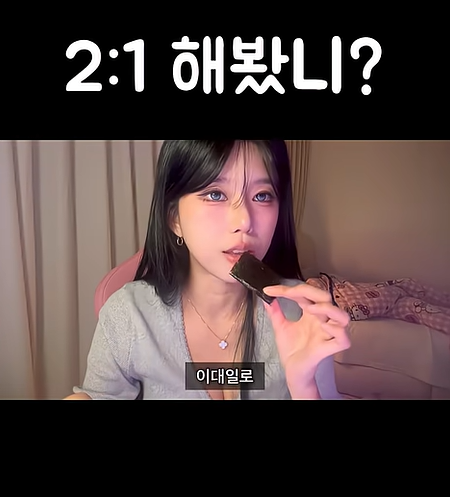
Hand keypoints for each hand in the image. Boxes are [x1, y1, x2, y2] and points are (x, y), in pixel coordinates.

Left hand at [263, 283, 350, 397]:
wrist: (292, 371)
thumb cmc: (292, 350)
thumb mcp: (280, 327)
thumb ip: (275, 312)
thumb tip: (266, 298)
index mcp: (311, 314)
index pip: (305, 293)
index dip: (287, 289)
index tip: (269, 290)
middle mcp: (321, 321)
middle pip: (326, 298)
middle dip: (310, 291)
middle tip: (290, 293)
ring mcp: (327, 335)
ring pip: (342, 317)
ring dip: (328, 308)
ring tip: (310, 309)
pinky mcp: (328, 349)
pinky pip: (343, 339)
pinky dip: (336, 330)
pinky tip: (324, 327)